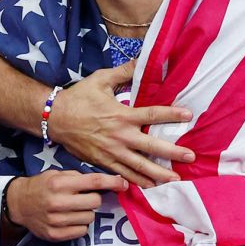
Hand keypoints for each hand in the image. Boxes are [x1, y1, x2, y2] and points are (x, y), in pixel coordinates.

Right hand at [5, 171, 128, 241]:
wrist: (19, 203)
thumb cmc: (42, 186)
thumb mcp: (57, 174)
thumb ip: (79, 178)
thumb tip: (106, 182)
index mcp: (60, 183)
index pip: (94, 182)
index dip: (112, 182)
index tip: (123, 184)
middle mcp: (58, 202)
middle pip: (95, 202)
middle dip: (94, 198)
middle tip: (85, 197)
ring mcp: (56, 220)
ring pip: (90, 218)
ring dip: (87, 213)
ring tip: (75, 209)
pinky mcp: (55, 235)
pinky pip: (82, 232)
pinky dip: (80, 226)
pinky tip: (70, 219)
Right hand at [46, 61, 195, 187]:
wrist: (54, 118)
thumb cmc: (79, 97)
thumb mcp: (101, 79)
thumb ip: (123, 71)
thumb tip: (141, 58)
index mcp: (122, 115)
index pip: (152, 115)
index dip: (172, 114)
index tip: (189, 115)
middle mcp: (120, 136)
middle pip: (151, 147)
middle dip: (172, 153)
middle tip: (190, 157)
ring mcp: (112, 152)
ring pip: (139, 166)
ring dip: (158, 174)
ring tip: (174, 180)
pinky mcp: (103, 162)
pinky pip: (123, 174)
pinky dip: (137, 181)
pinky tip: (149, 187)